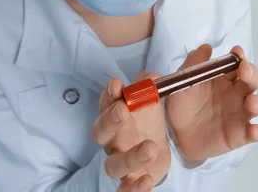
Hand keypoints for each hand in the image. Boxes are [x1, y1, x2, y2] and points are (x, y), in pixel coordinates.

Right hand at [92, 73, 170, 191]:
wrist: (157, 146)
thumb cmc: (147, 120)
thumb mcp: (151, 99)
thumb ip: (150, 86)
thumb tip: (152, 77)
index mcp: (115, 115)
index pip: (106, 103)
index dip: (108, 94)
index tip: (116, 84)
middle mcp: (112, 140)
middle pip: (100, 132)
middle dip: (109, 121)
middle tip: (122, 110)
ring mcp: (120, 161)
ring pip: (113, 165)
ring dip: (130, 157)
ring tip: (150, 148)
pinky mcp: (131, 180)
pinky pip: (125, 189)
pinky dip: (134, 189)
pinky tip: (147, 180)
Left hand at [165, 44, 257, 161]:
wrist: (175, 136)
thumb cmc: (182, 106)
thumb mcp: (182, 83)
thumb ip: (193, 64)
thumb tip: (206, 47)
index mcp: (225, 79)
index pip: (239, 63)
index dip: (240, 56)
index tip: (237, 52)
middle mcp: (238, 94)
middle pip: (255, 80)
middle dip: (253, 74)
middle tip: (244, 72)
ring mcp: (242, 114)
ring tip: (251, 103)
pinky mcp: (243, 134)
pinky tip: (254, 131)